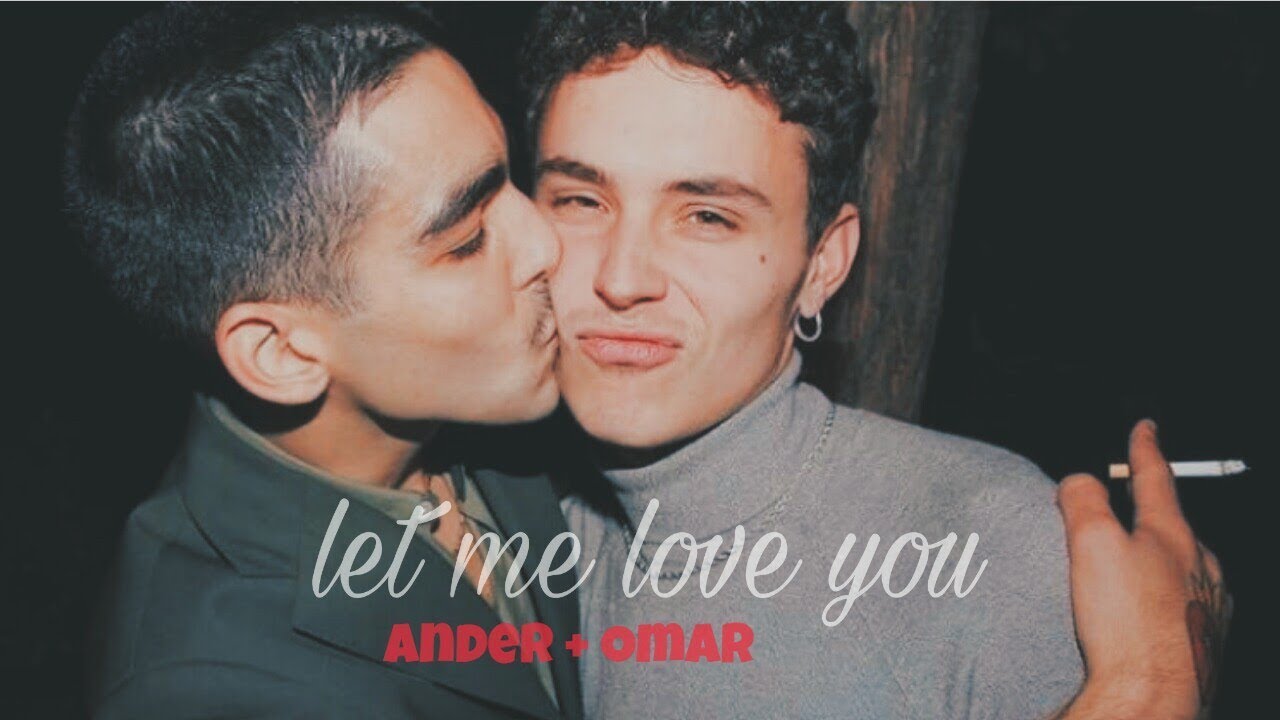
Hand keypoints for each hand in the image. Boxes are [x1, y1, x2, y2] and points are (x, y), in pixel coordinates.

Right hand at [1054, 420, 1229, 719]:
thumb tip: (1080, 481)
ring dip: (1155, 560)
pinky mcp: (1203, 641)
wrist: (1154, 694)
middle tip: (1125, 505)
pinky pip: (1181, 605)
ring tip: (1125, 569)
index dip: (1144, 449)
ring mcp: (1207, 605)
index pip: (1156, 478)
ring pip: (1179, 567)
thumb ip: (1083, 499)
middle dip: (1149, 512)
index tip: (1145, 429)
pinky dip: (1158, 600)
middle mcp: (1200, 567)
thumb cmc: (1126, 623)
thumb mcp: (1090, 543)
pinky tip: (1139, 615)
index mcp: (1174, 535)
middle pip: (1171, 524)